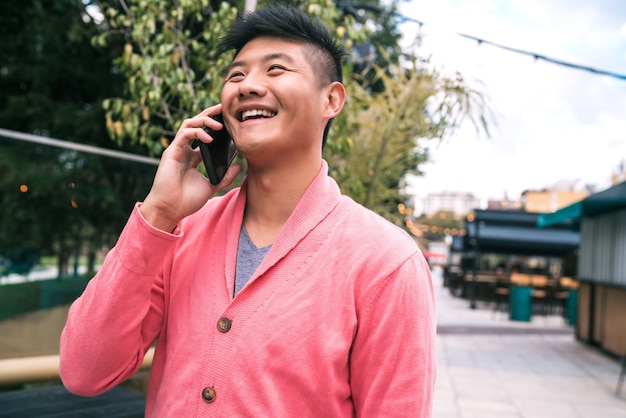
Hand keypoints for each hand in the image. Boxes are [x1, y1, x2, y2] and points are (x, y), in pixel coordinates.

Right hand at [140, 104, 241, 231]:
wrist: (170, 210)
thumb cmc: (187, 200)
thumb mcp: (212, 186)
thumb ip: (225, 176)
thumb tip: (239, 166)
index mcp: (193, 157)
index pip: (205, 135)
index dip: (216, 126)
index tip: (230, 122)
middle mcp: (185, 150)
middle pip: (197, 125)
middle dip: (210, 114)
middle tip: (225, 109)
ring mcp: (177, 149)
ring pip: (189, 124)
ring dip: (204, 120)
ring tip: (220, 124)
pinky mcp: (171, 152)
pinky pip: (184, 134)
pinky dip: (197, 133)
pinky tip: (209, 138)